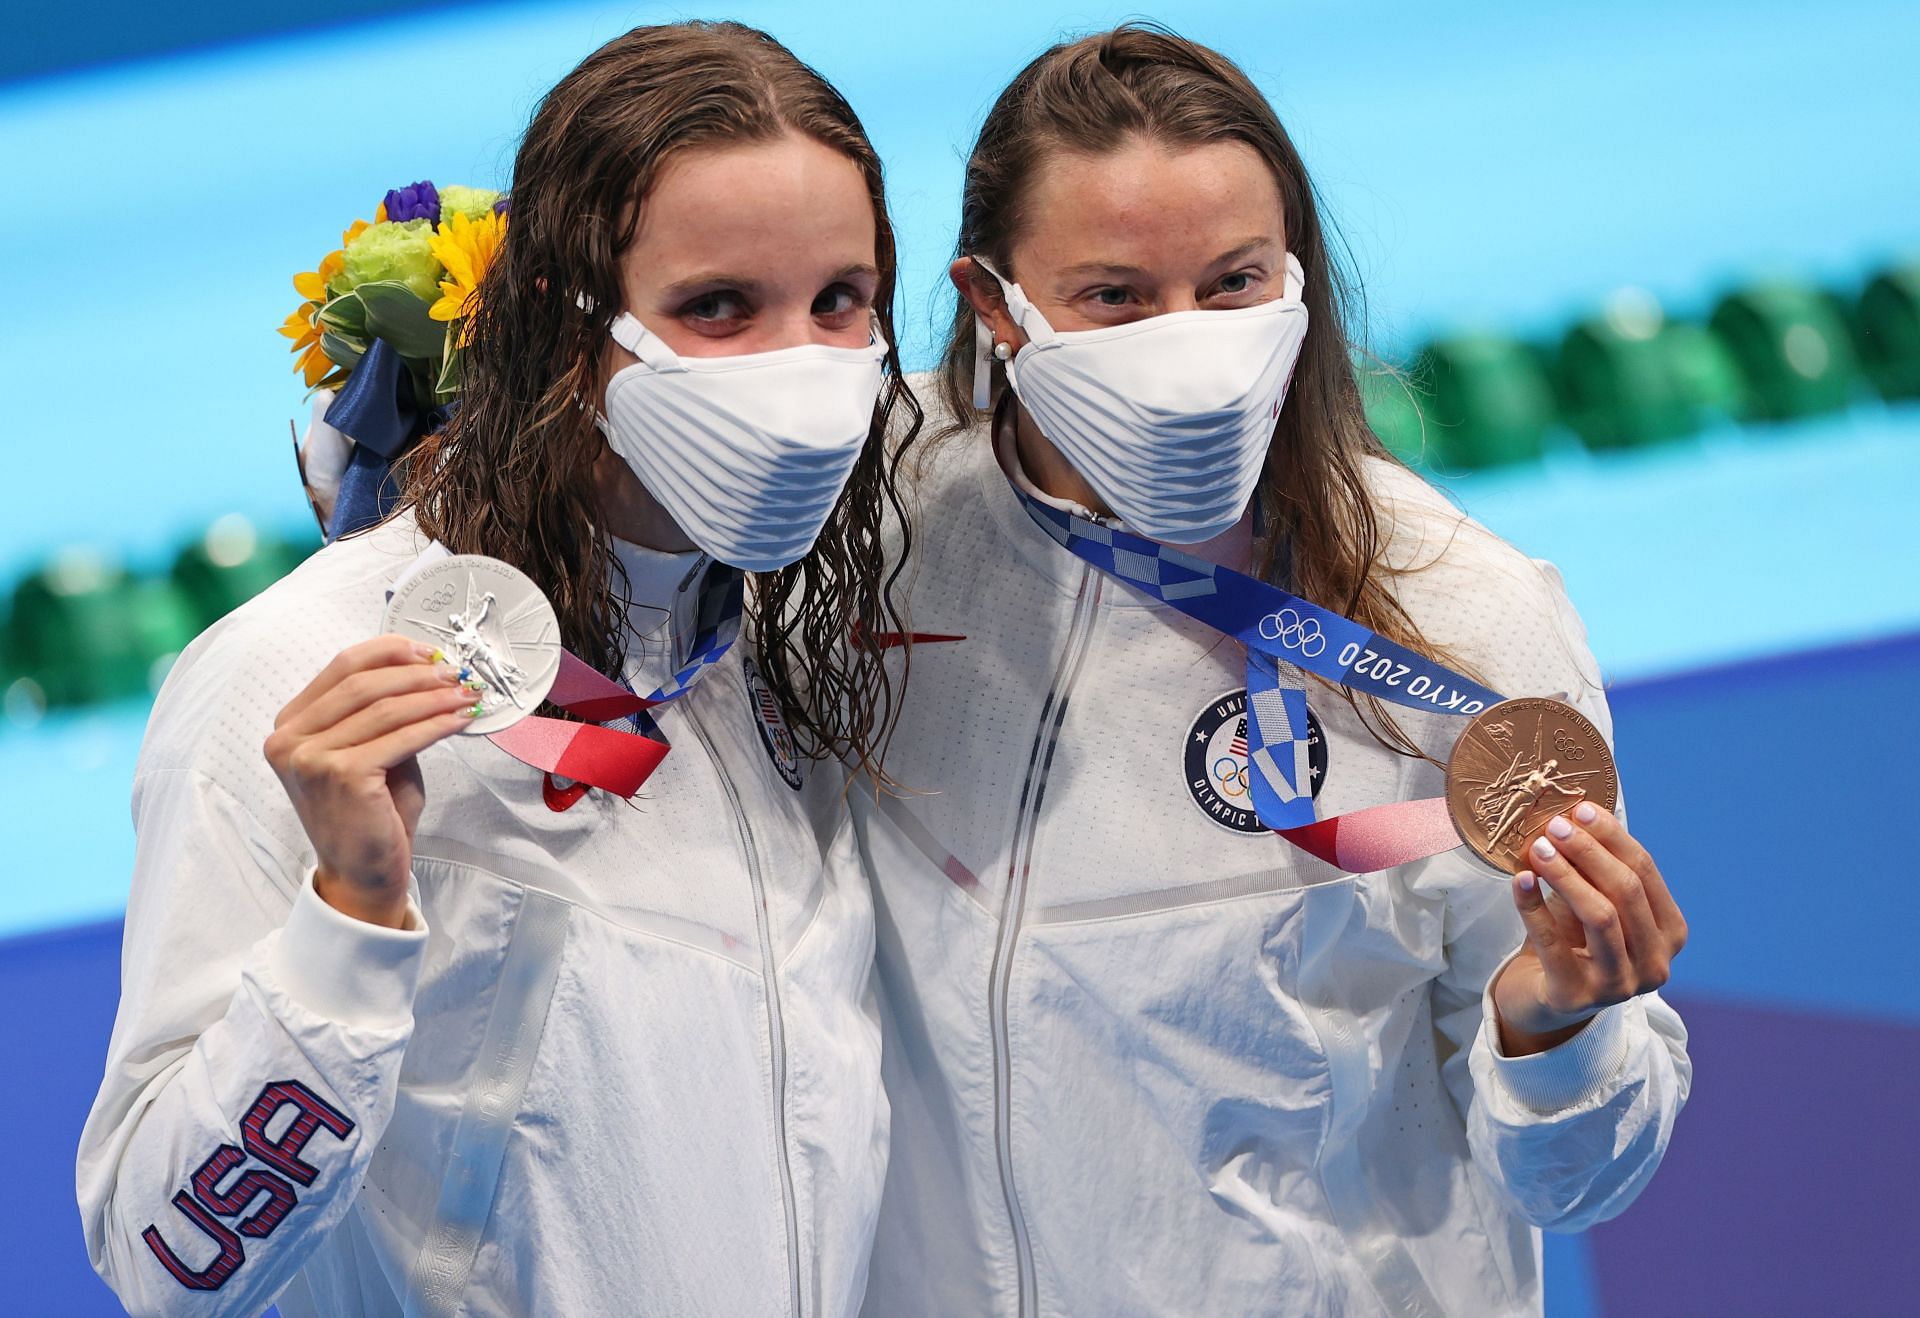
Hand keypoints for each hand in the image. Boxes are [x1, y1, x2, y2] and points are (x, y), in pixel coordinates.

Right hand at [263, 636, 478, 926]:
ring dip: (433, 696)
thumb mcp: (373, 751)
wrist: (363, 874)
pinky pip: (401, 737)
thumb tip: (430, 671)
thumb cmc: (372, 814)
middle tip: (455, 671)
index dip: (388, 652)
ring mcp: (310, 757)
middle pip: (362, 682)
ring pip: (385, 708)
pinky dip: (436, 724)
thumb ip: (385, 713)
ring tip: (465, 693)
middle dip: (416, 673)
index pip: (341, 667)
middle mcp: (289, 739)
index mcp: (290, 725)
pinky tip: (460, 719)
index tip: (428, 650)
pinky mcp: (341, 775)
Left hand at [1491, 801, 1687, 1056]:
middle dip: (1590, 852)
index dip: (1614, 838)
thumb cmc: (1574, 941)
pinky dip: (1534, 907)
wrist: (1542, 998)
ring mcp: (1619, 986)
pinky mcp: (1576, 998)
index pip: (1646, 874)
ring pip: (1600, 917)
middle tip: (1555, 825)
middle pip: (1627, 893)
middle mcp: (1655, 964)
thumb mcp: (1594, 902)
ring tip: (1538, 848)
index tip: (1581, 809)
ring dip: (1566, 876)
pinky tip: (1519, 879)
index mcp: (1669, 934)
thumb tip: (1577, 813)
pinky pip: (1553, 943)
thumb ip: (1596, 867)